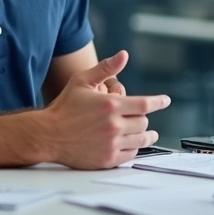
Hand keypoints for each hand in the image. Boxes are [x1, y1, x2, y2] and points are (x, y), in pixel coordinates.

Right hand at [42, 51, 169, 168]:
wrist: (48, 134)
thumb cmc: (64, 107)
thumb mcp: (82, 81)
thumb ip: (105, 68)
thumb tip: (123, 55)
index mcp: (111, 105)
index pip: (146, 103)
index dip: (159, 101)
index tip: (165, 101)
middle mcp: (114, 125)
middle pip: (144, 121)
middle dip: (143, 117)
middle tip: (139, 116)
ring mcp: (111, 144)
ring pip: (141, 139)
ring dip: (146, 135)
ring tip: (148, 134)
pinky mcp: (107, 159)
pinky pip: (131, 154)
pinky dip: (134, 148)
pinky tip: (131, 144)